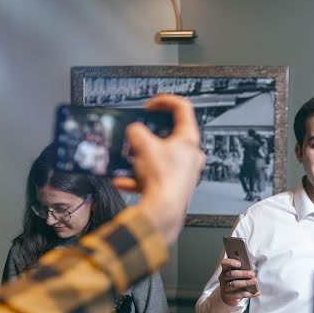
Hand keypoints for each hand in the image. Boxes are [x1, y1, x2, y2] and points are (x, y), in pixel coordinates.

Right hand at [112, 94, 205, 244]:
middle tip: (138, 132)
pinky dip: (138, 177)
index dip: (164, 100)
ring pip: (160, 157)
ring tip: (129, 157)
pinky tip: (123, 181)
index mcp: (189, 140)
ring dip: (142, 156)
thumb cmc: (162, 179)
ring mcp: (184, 172)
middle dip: (149, 133)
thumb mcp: (143, 146)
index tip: (150, 104)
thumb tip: (134, 130)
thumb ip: (136, 131)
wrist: (163, 211)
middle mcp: (191, 155)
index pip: (183, 107)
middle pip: (170, 135)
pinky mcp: (174, 186)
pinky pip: (153, 177)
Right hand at [219, 258, 258, 305]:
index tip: (240, 263)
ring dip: (246, 282)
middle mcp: (223, 278)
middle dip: (243, 273)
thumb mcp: (237, 273)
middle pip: (231, 274)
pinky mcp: (230, 296)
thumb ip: (244, 269)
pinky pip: (240, 294)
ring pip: (235, 284)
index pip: (225, 263)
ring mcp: (225, 287)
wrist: (228, 296)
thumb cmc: (235, 280)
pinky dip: (250, 293)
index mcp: (225, 269)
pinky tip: (257, 292)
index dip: (231, 262)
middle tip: (252, 274)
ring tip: (255, 281)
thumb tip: (253, 268)